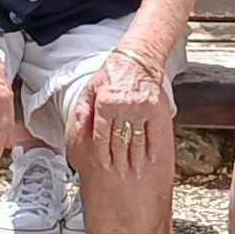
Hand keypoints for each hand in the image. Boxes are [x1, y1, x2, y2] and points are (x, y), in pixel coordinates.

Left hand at [61, 46, 171, 175]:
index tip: (104, 166)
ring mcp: (141, 108)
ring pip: (137, 140)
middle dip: (119, 161)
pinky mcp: (155, 108)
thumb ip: (84, 109)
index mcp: (105, 103)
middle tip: (119, 174)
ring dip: (136, 159)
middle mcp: (123, 106)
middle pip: (119, 141)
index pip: (102, 136)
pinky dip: (152, 148)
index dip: (102, 154)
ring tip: (134, 172)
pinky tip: (150, 159)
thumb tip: (79, 130)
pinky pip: (154, 133)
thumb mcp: (91, 88)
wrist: (137, 59)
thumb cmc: (112, 74)